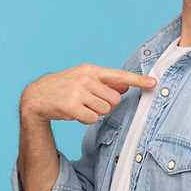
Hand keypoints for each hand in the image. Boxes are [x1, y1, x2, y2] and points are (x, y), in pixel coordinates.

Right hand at [20, 64, 156, 125]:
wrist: (37, 96)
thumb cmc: (64, 87)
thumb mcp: (84, 80)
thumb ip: (105, 83)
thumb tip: (126, 87)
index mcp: (90, 70)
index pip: (119, 76)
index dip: (138, 81)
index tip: (153, 83)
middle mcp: (86, 79)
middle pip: (115, 99)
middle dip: (106, 105)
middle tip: (91, 103)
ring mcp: (78, 92)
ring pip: (104, 110)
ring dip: (95, 113)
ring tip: (81, 106)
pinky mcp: (71, 106)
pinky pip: (92, 119)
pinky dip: (86, 119)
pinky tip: (75, 113)